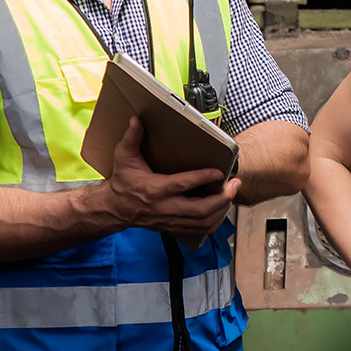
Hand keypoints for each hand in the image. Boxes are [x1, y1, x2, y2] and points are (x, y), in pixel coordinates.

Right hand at [101, 117, 238, 243]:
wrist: (116, 209)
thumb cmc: (124, 182)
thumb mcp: (124, 158)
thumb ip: (131, 138)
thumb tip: (135, 120)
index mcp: (155, 190)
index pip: (182, 185)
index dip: (202, 178)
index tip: (219, 172)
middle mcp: (165, 207)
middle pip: (200, 209)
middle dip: (222, 197)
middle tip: (234, 183)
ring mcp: (172, 220)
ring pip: (204, 222)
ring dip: (223, 209)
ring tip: (232, 192)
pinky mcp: (176, 227)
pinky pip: (202, 230)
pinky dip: (216, 220)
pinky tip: (223, 208)